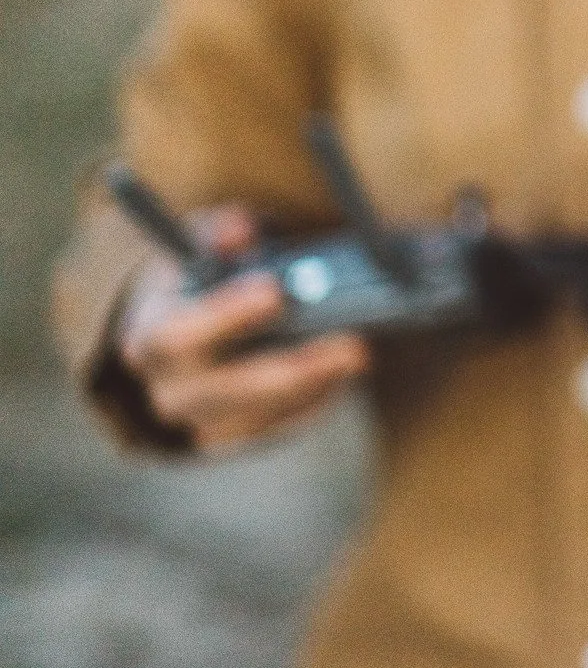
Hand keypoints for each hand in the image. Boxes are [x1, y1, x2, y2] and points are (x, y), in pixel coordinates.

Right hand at [116, 205, 369, 453]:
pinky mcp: (235, 437)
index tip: (275, 291)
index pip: (174, 337)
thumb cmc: (204, 278)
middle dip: (289, 369)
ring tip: (359, 356)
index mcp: (149, 337)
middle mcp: (167, 389)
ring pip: (254, 419)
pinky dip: (315, 403)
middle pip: (220, 392)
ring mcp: (199, 421)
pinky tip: (345, 375)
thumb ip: (219, 235)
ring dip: (313, 388)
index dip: (224, 316)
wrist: (187, 325)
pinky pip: (277, 430)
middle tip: (352, 345)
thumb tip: (239, 230)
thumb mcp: (203, 245)